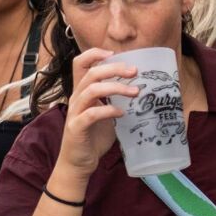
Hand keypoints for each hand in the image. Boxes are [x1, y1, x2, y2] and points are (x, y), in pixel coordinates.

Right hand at [58, 47, 137, 176]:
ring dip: (116, 87)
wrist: (78, 162)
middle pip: (90, 73)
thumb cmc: (93, 137)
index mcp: (81, 92)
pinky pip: (92, 114)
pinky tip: (122, 113)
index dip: (95, 53)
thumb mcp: (104, 113)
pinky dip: (109, 110)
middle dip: (114, 68)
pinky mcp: (77, 127)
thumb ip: (114, 100)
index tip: (114, 53)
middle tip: (134, 71)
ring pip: (91, 90)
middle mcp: (75, 99)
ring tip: (135, 92)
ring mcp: (75, 112)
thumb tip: (140, 89)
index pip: (80, 63)